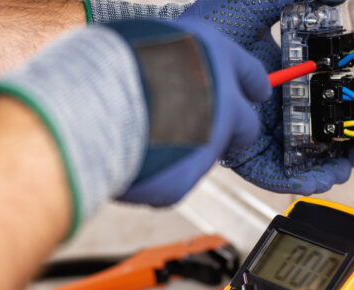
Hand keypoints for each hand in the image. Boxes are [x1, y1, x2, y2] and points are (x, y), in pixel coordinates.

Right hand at [112, 19, 272, 205]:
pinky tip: (127, 159)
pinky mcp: (183, 181)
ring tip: (137, 138)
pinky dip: (153, 175)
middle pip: (246, 126)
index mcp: (216, 59)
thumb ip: (174, 64)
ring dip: (180, 151)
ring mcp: (208, 147)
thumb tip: (172, 80)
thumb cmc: (112, 63)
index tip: (258, 91)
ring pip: (202, 156)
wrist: (96, 103)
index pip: (250, 74)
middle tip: (206, 131)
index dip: (252, 84)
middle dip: (232, 131)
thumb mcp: (153, 43)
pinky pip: (171, 181)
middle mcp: (224, 104)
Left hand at [181, 0, 353, 194]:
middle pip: (306, 131)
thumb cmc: (205, 32)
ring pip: (293, 157)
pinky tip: (314, 180)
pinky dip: (293, 180)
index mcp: (269, 75)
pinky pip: (269, 174)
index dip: (333, 105)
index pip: (309, 95)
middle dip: (334, 144)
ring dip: (320, 167)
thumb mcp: (253, 7)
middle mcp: (263, 107)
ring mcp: (251, 131)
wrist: (174, 62)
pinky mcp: (238, 154)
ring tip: (342, 169)